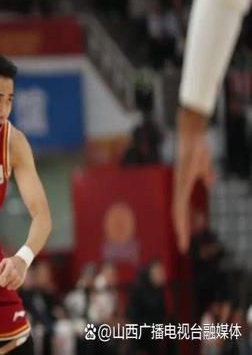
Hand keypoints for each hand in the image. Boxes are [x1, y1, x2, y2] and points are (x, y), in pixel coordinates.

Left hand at [0, 256, 26, 289]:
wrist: (22, 261)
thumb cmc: (11, 261)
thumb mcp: (4, 261)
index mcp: (9, 267)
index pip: (2, 277)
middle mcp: (14, 273)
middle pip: (4, 283)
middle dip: (1, 283)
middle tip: (2, 279)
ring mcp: (18, 278)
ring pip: (9, 287)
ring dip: (7, 284)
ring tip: (8, 279)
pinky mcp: (21, 281)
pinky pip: (14, 288)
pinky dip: (11, 286)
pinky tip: (11, 281)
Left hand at [172, 107, 215, 252]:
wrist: (193, 136)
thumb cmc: (198, 149)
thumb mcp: (204, 166)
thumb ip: (206, 175)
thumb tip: (209, 183)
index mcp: (182, 187)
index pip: (181, 209)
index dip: (183, 224)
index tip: (184, 238)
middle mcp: (177, 188)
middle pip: (177, 214)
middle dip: (180, 232)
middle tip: (183, 249)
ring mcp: (178, 185)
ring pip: (177, 211)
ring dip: (179, 228)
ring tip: (182, 243)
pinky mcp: (181, 181)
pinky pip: (180, 200)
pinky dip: (180, 213)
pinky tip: (180, 224)